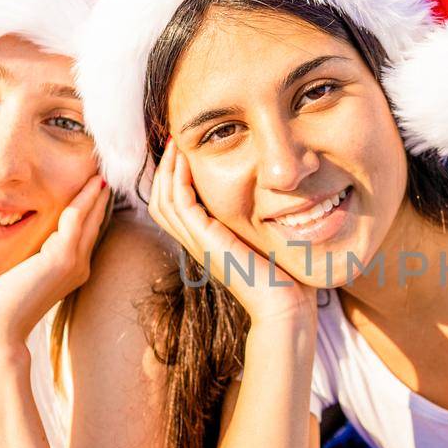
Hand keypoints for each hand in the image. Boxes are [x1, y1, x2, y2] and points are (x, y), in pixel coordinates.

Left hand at [0, 174, 109, 348]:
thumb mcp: (18, 270)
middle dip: (98, 198)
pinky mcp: (63, 258)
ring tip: (99, 173)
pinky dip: (85, 199)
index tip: (92, 185)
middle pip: (94, 223)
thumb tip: (21, 237)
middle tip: (103, 172)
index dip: (90, 209)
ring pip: (90, 219)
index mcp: (70, 270)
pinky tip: (89, 183)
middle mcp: (79, 266)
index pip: (85, 232)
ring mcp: (74, 263)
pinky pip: (77, 219)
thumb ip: (28, 253)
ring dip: (95, 194)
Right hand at [147, 138, 314, 326]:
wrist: (285, 306)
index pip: (176, 207)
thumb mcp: (269, 241)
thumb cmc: (285, 280)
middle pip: (161, 202)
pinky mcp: (206, 241)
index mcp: (209, 243)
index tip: (186, 152)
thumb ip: (263, 222)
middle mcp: (198, 244)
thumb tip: (279, 201)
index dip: (175, 179)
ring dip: (167, 169)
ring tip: (175, 144)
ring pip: (164, 201)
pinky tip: (186, 160)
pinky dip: (178, 180)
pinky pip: (180, 204)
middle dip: (165, 169)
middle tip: (174, 141)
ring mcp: (199, 244)